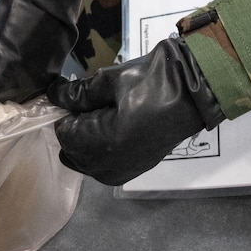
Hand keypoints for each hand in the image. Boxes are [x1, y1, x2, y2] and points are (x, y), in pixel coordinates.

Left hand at [49, 37, 223, 185]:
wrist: (197, 92)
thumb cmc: (154, 81)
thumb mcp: (111, 80)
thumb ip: (78, 92)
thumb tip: (53, 95)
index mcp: (104, 143)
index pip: (64, 135)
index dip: (65, 113)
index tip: (73, 96)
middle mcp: (112, 165)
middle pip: (72, 154)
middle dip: (74, 131)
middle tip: (88, 105)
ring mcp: (126, 170)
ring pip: (88, 164)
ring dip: (85, 143)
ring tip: (100, 115)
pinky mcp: (137, 169)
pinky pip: (106, 168)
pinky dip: (101, 152)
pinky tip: (111, 128)